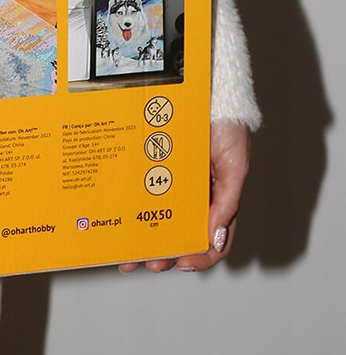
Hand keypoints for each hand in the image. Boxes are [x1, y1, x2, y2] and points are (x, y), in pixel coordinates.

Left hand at [118, 120, 250, 273]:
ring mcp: (171, 183)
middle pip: (179, 235)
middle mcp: (193, 197)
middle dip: (164, 254)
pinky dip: (131, 212)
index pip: (213, 240)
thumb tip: (216, 236)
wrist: (207, 92)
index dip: (200, 256)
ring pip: (157, 220)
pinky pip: (140, 194)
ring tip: (128, 255)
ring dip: (144, 241)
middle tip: (150, 263)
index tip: (183, 263)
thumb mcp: (235, 165)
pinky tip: (119, 223)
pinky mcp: (151, 168)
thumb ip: (228, 201)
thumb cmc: (228, 127)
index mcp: (218, 201)